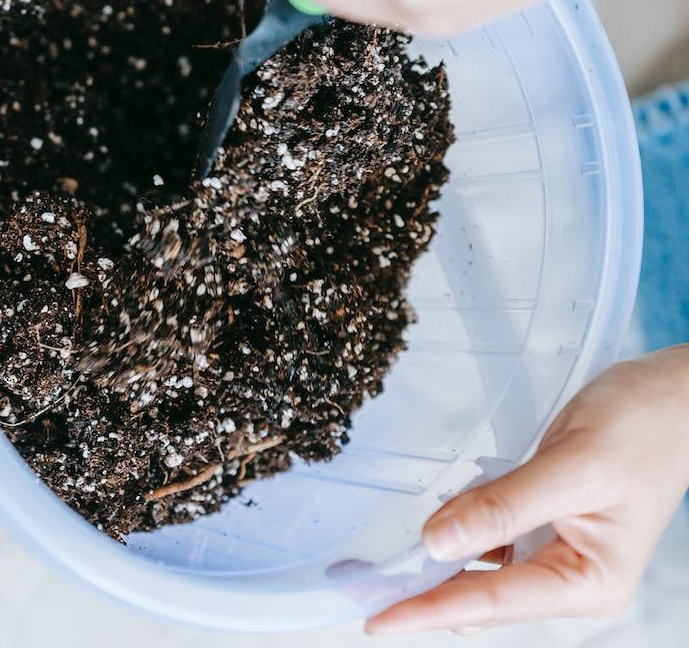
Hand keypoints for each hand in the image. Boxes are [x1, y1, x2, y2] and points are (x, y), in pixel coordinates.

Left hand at [365, 346, 688, 634]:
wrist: (673, 397)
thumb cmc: (642, 429)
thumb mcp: (572, 467)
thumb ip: (503, 506)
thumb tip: (439, 542)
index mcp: (587, 581)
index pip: (491, 603)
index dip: (429, 610)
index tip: (378, 620)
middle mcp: (569, 578)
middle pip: (478, 593)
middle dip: (422, 586)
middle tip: (360, 583)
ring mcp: (554, 554)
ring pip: (476, 566)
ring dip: (436, 556)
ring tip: (384, 557)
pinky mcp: (541, 527)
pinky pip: (486, 537)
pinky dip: (458, 526)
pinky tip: (442, 513)